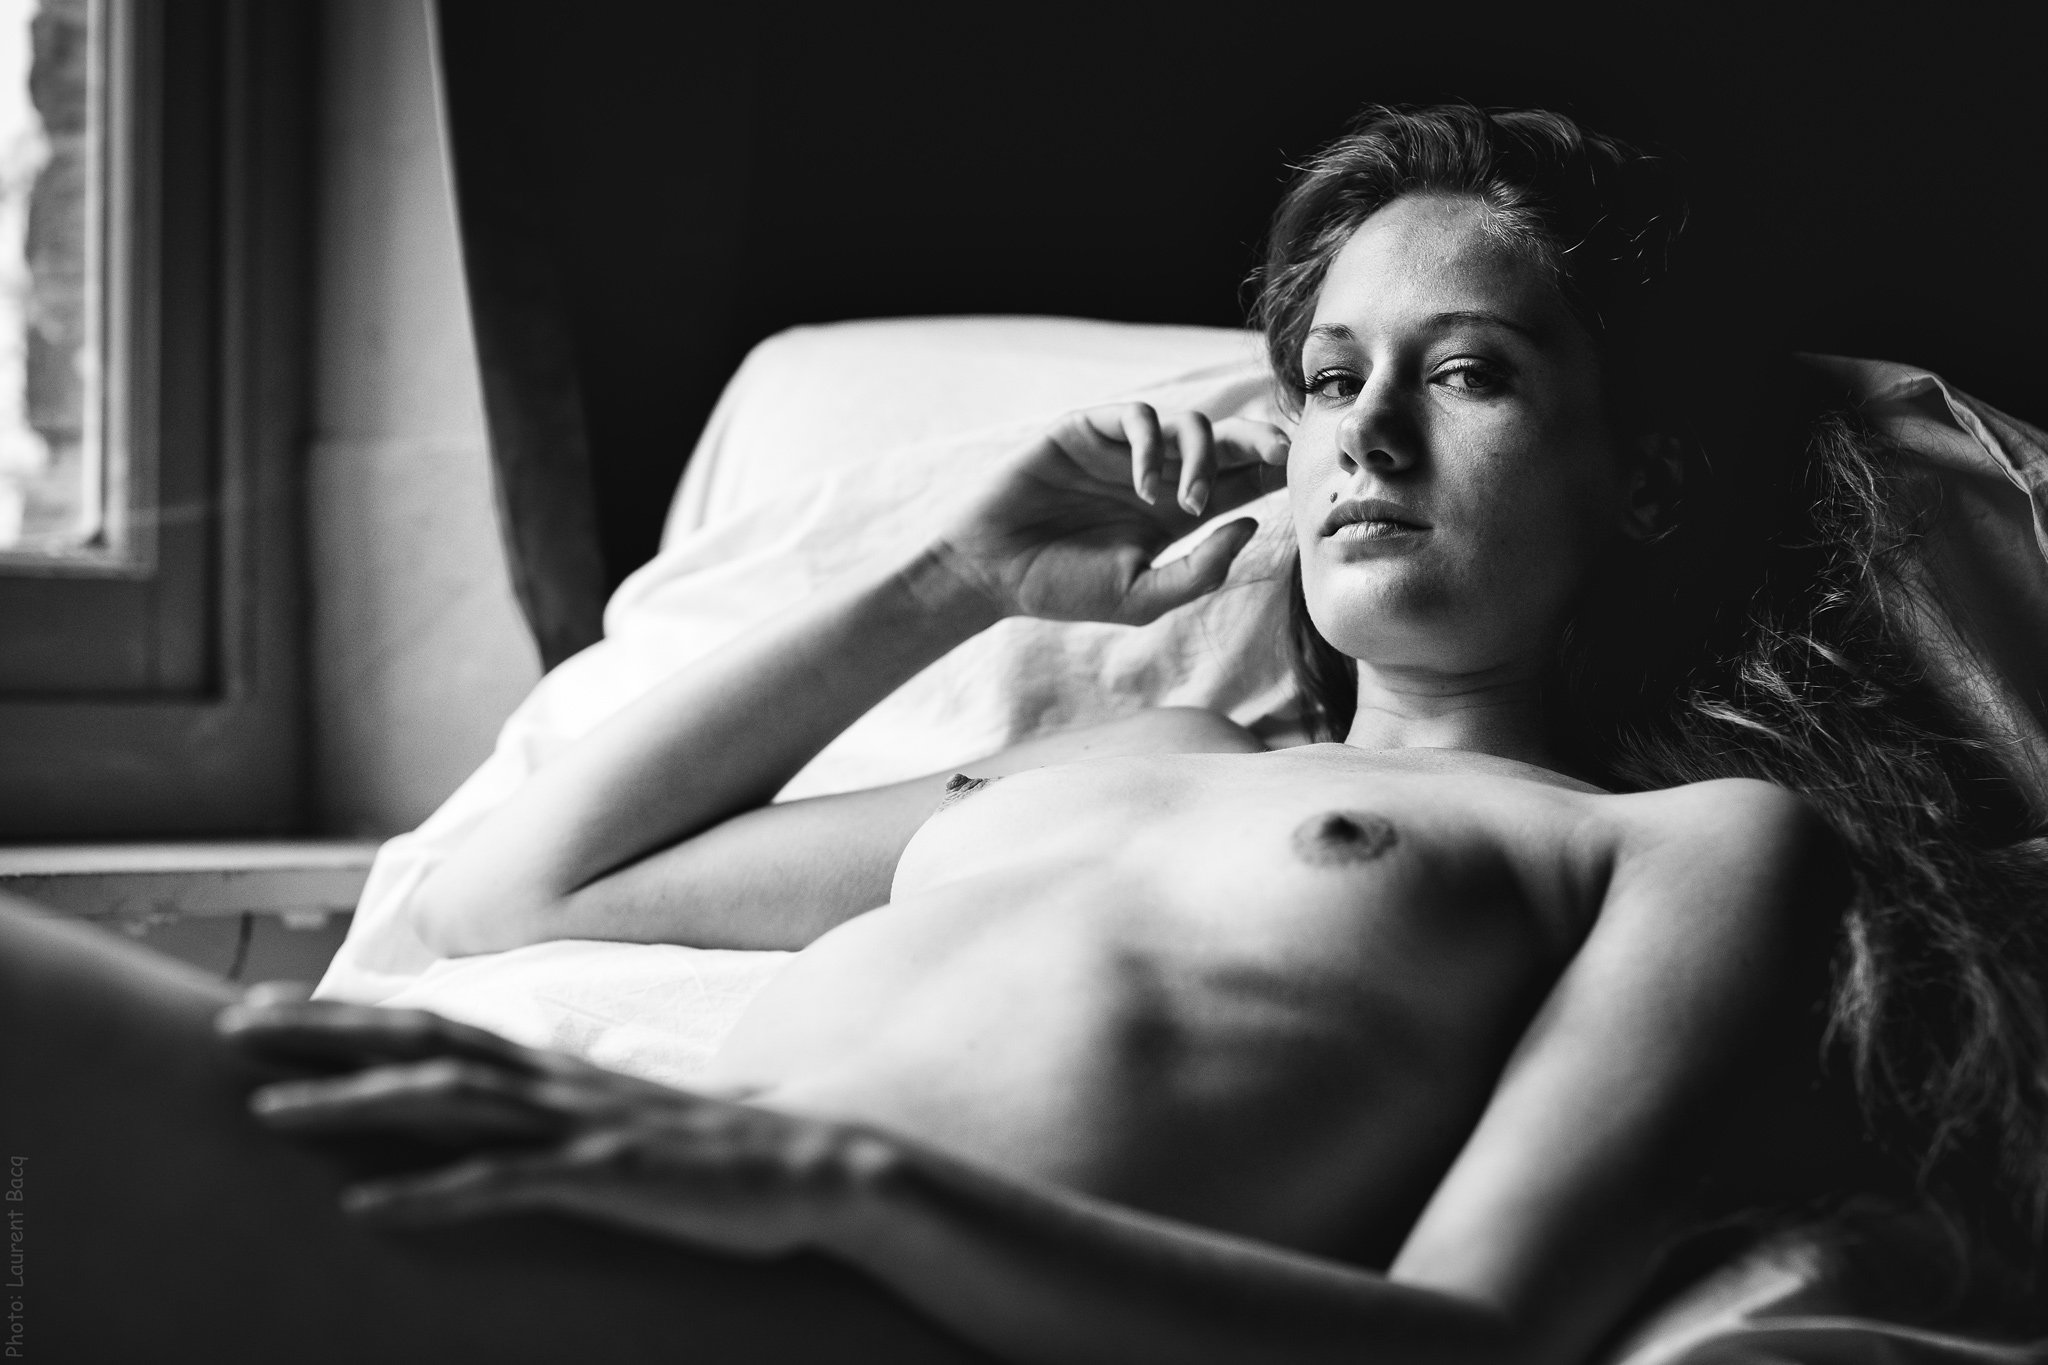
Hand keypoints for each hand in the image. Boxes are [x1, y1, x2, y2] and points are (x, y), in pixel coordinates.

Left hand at [218, 1000, 883, 1257]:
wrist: (818, 1161)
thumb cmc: (721, 1150)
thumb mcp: (629, 1117)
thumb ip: (569, 1105)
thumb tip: (519, 1105)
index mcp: (559, 1067)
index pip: (438, 1023)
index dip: (351, 1014)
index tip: (273, 1008)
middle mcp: (558, 1080)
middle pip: (422, 1038)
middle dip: (321, 1031)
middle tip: (229, 1023)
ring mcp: (579, 1125)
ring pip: (446, 1098)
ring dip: (349, 1101)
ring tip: (265, 1111)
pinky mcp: (604, 1176)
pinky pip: (500, 1183)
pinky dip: (426, 1192)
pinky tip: (362, 1208)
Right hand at [933, 404, 1288, 624]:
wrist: (992, 573)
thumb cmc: (1063, 588)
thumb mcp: (1142, 596)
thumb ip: (1199, 569)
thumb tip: (1249, 524)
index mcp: (1177, 513)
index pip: (1240, 482)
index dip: (1272, 473)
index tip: (1298, 478)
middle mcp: (1158, 474)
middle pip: (1227, 441)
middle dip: (1260, 441)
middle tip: (1279, 456)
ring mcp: (1124, 449)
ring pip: (1190, 424)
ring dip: (1202, 458)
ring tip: (1186, 503)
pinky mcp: (1089, 429)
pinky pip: (1138, 417)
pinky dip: (1153, 445)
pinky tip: (1146, 486)